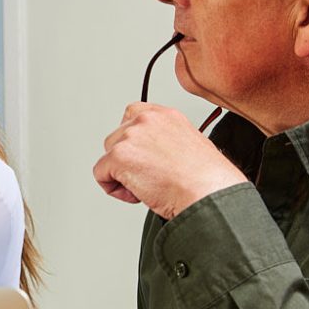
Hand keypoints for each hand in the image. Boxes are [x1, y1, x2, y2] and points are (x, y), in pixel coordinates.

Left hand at [92, 102, 246, 218]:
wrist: (208, 193)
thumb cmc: (207, 180)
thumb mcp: (191, 147)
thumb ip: (167, 142)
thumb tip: (154, 156)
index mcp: (167, 115)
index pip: (134, 115)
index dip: (133, 140)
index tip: (142, 156)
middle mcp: (147, 120)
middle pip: (116, 138)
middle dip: (128, 160)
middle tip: (151, 177)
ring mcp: (131, 136)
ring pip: (108, 156)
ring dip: (122, 174)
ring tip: (148, 186)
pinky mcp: (119, 155)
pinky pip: (100, 174)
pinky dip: (114, 189)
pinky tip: (138, 194)